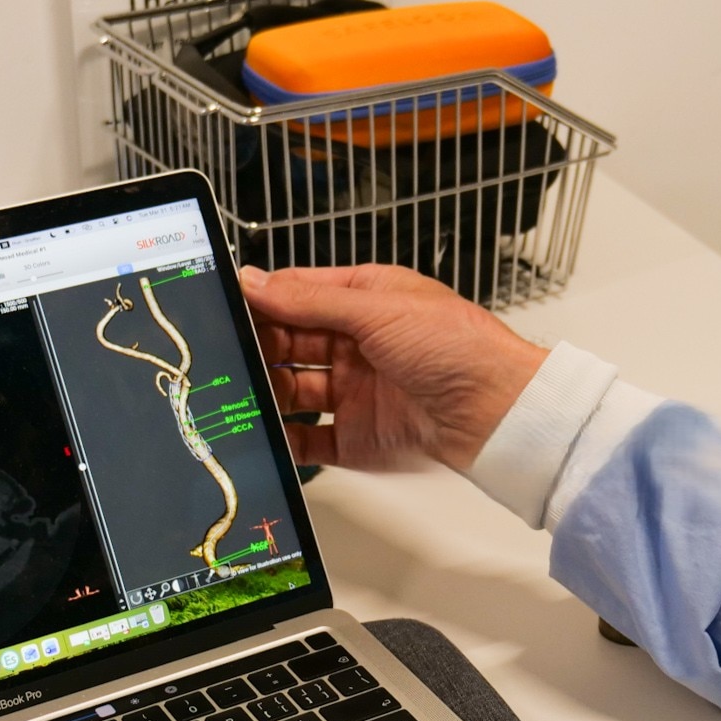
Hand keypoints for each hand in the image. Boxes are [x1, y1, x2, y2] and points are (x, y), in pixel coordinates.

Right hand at [241, 265, 546, 472]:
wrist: (498, 414)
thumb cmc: (459, 347)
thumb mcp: (378, 308)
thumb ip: (310, 299)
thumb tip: (256, 280)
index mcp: (368, 301)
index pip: (300, 294)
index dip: (264, 299)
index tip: (223, 304)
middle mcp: (360, 344)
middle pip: (291, 343)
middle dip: (258, 347)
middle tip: (221, 351)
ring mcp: (358, 392)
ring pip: (294, 391)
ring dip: (265, 392)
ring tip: (234, 393)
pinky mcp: (359, 438)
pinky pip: (311, 440)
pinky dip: (286, 439)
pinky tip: (263, 434)